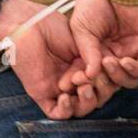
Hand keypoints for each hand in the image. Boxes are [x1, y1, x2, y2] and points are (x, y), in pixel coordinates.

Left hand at [0, 0, 113, 117]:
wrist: (28, 25)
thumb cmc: (52, 27)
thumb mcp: (80, 43)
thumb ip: (91, 60)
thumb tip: (101, 75)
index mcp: (85, 68)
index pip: (104, 83)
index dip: (108, 80)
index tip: (106, 67)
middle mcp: (74, 81)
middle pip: (95, 98)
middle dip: (99, 91)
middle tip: (91, 78)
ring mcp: (59, 89)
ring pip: (80, 109)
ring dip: (86, 102)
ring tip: (83, 88)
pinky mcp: (42, 95)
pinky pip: (58, 113)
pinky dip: (66, 109)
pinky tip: (66, 97)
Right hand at [62, 0, 137, 92]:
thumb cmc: (94, 4)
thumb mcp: (81, 29)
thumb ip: (86, 52)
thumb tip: (90, 75)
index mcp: (96, 55)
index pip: (90, 77)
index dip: (81, 82)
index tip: (70, 84)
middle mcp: (114, 57)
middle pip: (110, 84)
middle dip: (100, 83)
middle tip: (91, 76)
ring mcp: (131, 53)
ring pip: (128, 80)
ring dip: (117, 76)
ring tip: (108, 62)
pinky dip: (133, 69)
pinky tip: (123, 61)